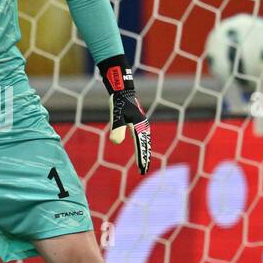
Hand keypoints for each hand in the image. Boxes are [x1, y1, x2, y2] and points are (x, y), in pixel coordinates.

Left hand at [98, 56, 150, 175]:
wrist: (123, 91)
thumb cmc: (119, 103)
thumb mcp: (116, 116)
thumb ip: (116, 128)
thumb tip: (116, 142)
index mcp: (140, 127)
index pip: (141, 146)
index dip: (141, 158)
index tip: (141, 170)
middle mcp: (143, 126)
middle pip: (146, 146)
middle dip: (144, 159)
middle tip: (143, 171)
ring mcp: (142, 125)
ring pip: (145, 142)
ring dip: (144, 153)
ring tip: (143, 164)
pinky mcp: (138, 123)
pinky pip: (143, 138)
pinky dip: (143, 146)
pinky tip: (141, 149)